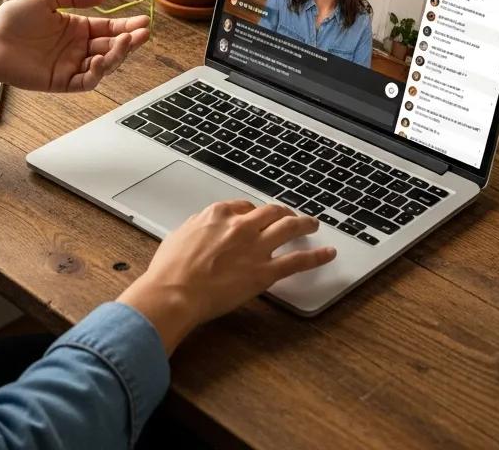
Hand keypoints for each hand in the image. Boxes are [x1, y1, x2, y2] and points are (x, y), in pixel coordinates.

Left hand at [0, 0, 149, 91]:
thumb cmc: (14, 19)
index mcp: (77, 28)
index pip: (108, 28)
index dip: (126, 26)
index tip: (143, 21)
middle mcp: (77, 48)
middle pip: (111, 47)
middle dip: (129, 41)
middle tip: (143, 33)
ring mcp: (71, 65)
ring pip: (104, 64)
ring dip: (117, 55)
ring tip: (125, 42)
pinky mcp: (61, 81)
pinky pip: (85, 80)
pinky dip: (97, 73)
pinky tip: (100, 59)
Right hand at [117, 201, 335, 353]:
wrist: (174, 291)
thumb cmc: (170, 269)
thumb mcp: (179, 235)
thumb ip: (197, 227)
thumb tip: (203, 227)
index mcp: (218, 214)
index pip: (245, 207)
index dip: (254, 212)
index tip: (257, 217)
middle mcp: (241, 226)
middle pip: (271, 212)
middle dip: (284, 212)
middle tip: (291, 216)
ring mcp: (255, 247)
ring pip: (289, 228)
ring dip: (305, 224)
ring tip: (314, 224)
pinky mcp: (265, 272)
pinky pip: (298, 261)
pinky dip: (317, 256)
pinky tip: (328, 254)